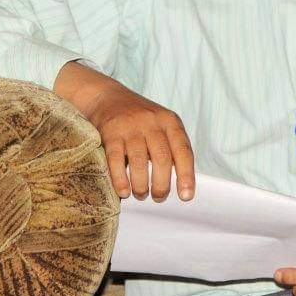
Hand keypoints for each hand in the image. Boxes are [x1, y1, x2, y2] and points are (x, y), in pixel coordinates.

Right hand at [54, 61, 194, 201]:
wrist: (108, 97)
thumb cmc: (141, 121)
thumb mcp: (162, 125)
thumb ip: (172, 148)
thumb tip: (183, 184)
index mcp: (170, 121)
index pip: (183, 150)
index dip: (186, 175)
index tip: (186, 196)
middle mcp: (152, 122)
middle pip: (162, 158)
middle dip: (162, 185)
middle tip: (158, 198)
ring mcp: (130, 126)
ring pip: (139, 161)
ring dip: (141, 185)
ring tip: (141, 194)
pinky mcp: (111, 132)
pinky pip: (116, 160)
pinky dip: (120, 179)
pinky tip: (124, 191)